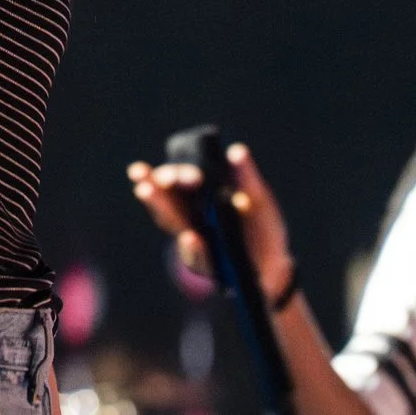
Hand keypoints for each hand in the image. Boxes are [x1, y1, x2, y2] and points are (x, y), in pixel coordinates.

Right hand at [128, 142, 296, 307]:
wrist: (276, 262)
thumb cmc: (262, 225)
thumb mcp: (258, 197)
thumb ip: (247, 177)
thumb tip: (237, 151)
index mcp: (200, 197)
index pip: (175, 182)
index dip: (166, 174)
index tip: (164, 171)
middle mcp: (192, 217)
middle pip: (166, 200)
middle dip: (152, 185)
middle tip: (140, 174)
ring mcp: (197, 240)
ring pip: (172, 223)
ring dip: (160, 207)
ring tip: (145, 190)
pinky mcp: (207, 264)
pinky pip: (196, 257)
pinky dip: (193, 247)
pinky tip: (190, 236)